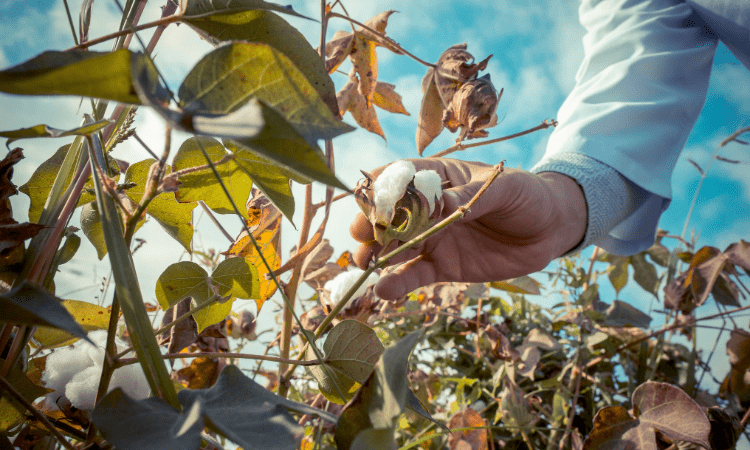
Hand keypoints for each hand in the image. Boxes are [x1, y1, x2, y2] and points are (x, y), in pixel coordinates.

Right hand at [349, 158, 586, 299]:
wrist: (549, 229)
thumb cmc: (525, 195)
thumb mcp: (503, 188)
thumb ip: (469, 196)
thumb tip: (438, 203)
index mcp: (437, 177)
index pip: (399, 178)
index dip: (382, 189)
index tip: (371, 203)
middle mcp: (426, 209)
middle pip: (388, 215)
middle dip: (371, 225)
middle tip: (363, 237)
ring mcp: (432, 238)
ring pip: (394, 248)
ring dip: (375, 256)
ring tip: (366, 265)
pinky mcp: (442, 266)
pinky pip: (414, 276)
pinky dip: (397, 284)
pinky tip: (383, 291)